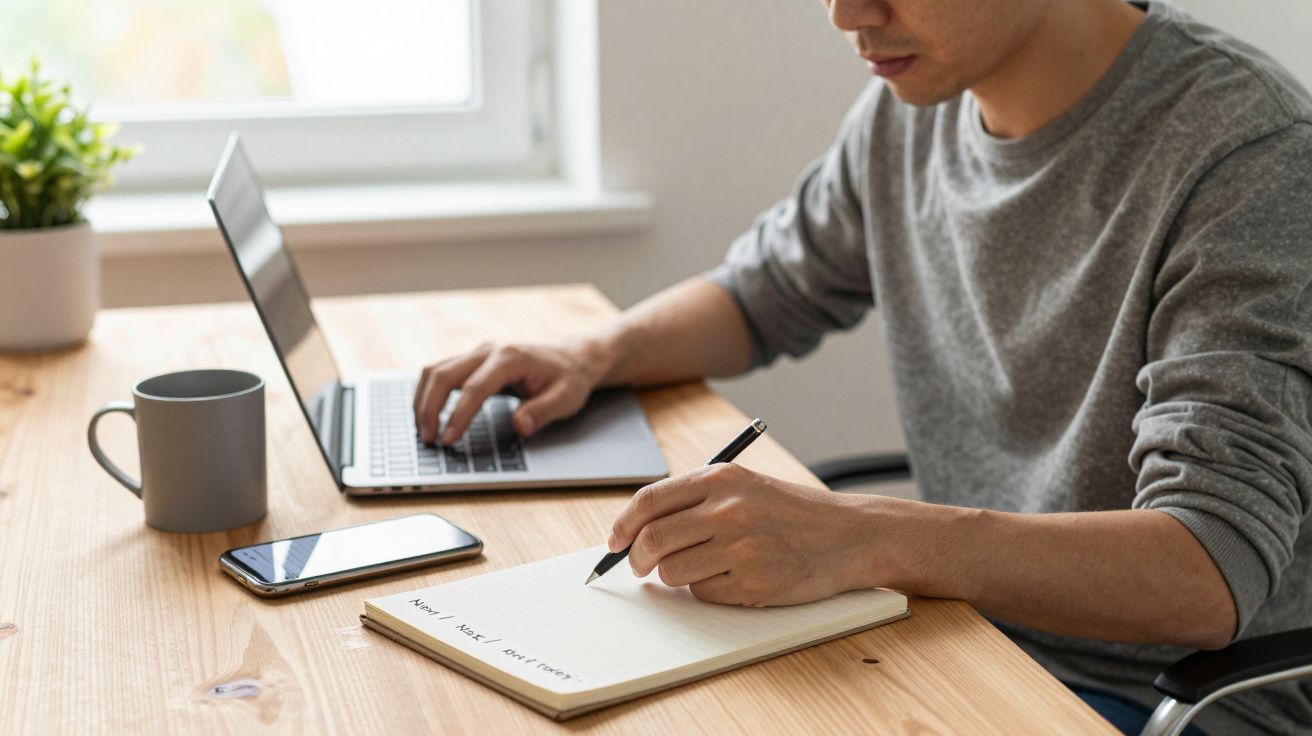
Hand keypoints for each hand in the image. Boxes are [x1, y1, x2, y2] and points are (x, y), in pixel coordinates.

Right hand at [413, 342, 604, 444]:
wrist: (570, 359)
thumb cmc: (568, 379)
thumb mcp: (566, 398)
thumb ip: (542, 412)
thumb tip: (520, 427)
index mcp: (510, 358)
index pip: (474, 388)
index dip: (458, 415)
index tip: (448, 439)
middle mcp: (488, 351)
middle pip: (444, 374)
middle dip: (429, 407)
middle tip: (427, 439)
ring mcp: (477, 354)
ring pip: (435, 370)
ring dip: (423, 399)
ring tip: (423, 431)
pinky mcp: (471, 361)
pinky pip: (440, 372)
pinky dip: (428, 393)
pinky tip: (428, 414)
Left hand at [608, 463, 882, 605]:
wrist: (849, 535)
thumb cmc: (791, 512)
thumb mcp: (744, 487)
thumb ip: (695, 501)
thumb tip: (637, 530)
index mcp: (720, 478)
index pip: (649, 501)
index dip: (623, 526)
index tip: (614, 542)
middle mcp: (728, 509)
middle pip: (653, 540)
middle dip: (638, 560)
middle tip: (640, 567)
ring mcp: (741, 546)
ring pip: (673, 572)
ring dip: (675, 577)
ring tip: (701, 568)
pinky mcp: (754, 580)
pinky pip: (704, 593)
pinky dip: (707, 590)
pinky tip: (733, 577)